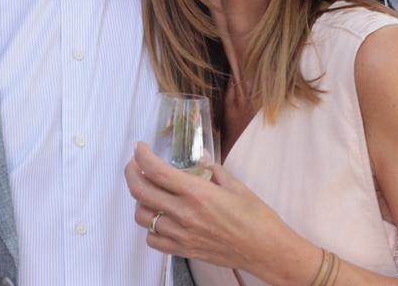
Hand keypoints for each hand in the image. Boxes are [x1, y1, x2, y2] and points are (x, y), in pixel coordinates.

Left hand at [125, 142, 320, 284]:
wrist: (266, 250)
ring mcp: (182, 234)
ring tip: (149, 192)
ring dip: (141, 200)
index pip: (156, 170)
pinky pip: (153, 239)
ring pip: (142, 215)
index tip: (139, 148)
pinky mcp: (184, 250)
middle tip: (134, 165)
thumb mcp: (235, 185)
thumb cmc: (256, 217)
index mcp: (197, 192)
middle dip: (131, 173)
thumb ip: (212, 169)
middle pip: (141, 191)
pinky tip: (160, 218)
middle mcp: (184, 213)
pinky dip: (150, 227)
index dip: (141, 155)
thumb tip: (201, 157)